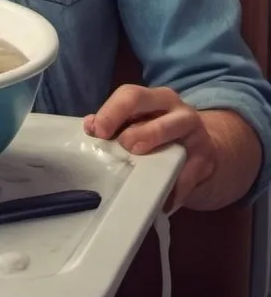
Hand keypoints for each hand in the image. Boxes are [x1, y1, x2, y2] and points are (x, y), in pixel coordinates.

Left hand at [84, 84, 216, 211]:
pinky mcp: (206, 160)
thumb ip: (115, 125)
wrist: (204, 152)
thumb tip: (90, 127)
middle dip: (132, 124)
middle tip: (122, 145)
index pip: (130, 94)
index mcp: (155, 98)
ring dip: (152, 143)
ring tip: (140, 165)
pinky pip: (187, 174)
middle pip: (150, 105)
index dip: (111, 111)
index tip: (96, 131)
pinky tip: (162, 201)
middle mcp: (176, 109)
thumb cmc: (160, 136)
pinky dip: (172, 189)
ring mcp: (195, 132)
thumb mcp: (142, 127)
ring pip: (171, 130)